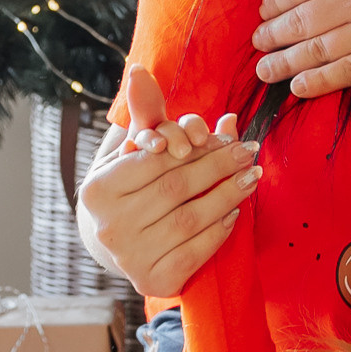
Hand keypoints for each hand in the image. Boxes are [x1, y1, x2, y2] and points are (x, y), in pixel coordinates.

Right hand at [77, 65, 258, 298]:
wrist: (120, 245)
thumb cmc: (132, 188)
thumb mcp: (133, 151)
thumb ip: (144, 114)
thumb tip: (141, 71)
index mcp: (97, 190)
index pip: (158, 161)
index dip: (197, 146)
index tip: (229, 136)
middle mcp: (109, 226)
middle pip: (178, 188)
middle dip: (220, 166)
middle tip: (249, 151)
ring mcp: (130, 257)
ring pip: (193, 219)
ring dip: (230, 194)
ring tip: (252, 176)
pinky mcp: (154, 280)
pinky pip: (198, 251)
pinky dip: (221, 229)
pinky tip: (234, 212)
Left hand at [253, 0, 350, 97]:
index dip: (271, 5)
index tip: (263, 13)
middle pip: (297, 23)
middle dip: (271, 37)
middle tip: (257, 45)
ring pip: (315, 52)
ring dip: (284, 63)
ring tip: (266, 70)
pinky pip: (346, 73)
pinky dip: (318, 81)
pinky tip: (299, 87)